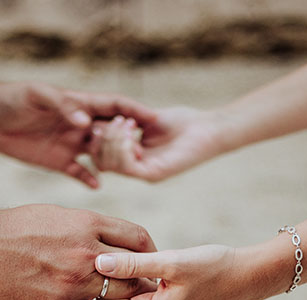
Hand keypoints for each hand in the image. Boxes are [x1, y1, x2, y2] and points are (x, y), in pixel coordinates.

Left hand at [0, 81, 158, 188]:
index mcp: (80, 104)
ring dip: (115, 161)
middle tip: (147, 152)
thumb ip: (64, 106)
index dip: (135, 110)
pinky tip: (98, 187)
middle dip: (131, 140)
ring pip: (101, 154)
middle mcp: (81, 124)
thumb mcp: (38, 96)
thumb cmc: (14, 98)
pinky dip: (90, 179)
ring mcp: (71, 144)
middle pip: (113, 132)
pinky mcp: (59, 161)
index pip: (115, 106)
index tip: (156, 118)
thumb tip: (87, 120)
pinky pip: (80, 172)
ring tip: (129, 171)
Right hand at [0, 205, 156, 299]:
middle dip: (136, 280)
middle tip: (130, 289)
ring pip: (120, 298)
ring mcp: (73, 283)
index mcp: (86, 224)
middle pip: (136, 271)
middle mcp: (86, 253)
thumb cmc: (10, 230)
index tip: (144, 264)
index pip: (138, 238)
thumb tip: (112, 243)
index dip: (147, 253)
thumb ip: (87, 228)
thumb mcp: (55, 216)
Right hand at [87, 107, 228, 182]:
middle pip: (100, 162)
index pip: (100, 154)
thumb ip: (127, 120)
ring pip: (109, 165)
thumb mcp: (147, 117)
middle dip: (103, 138)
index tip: (108, 117)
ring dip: (113, 140)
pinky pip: (126, 167)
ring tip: (127, 124)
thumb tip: (102, 118)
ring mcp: (144, 172)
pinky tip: (133, 133)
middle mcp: (136, 167)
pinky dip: (124, 147)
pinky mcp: (154, 174)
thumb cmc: (183, 122)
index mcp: (133, 155)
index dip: (98, 136)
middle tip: (119, 121)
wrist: (208, 128)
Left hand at [94, 244, 267, 299]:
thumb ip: (133, 264)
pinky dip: (152, 289)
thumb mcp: (171, 262)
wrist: (250, 277)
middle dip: (123, 283)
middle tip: (133, 256)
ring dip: (138, 284)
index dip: (107, 279)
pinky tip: (165, 273)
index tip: (113, 257)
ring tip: (153, 264)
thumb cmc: (214, 267)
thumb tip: (99, 262)